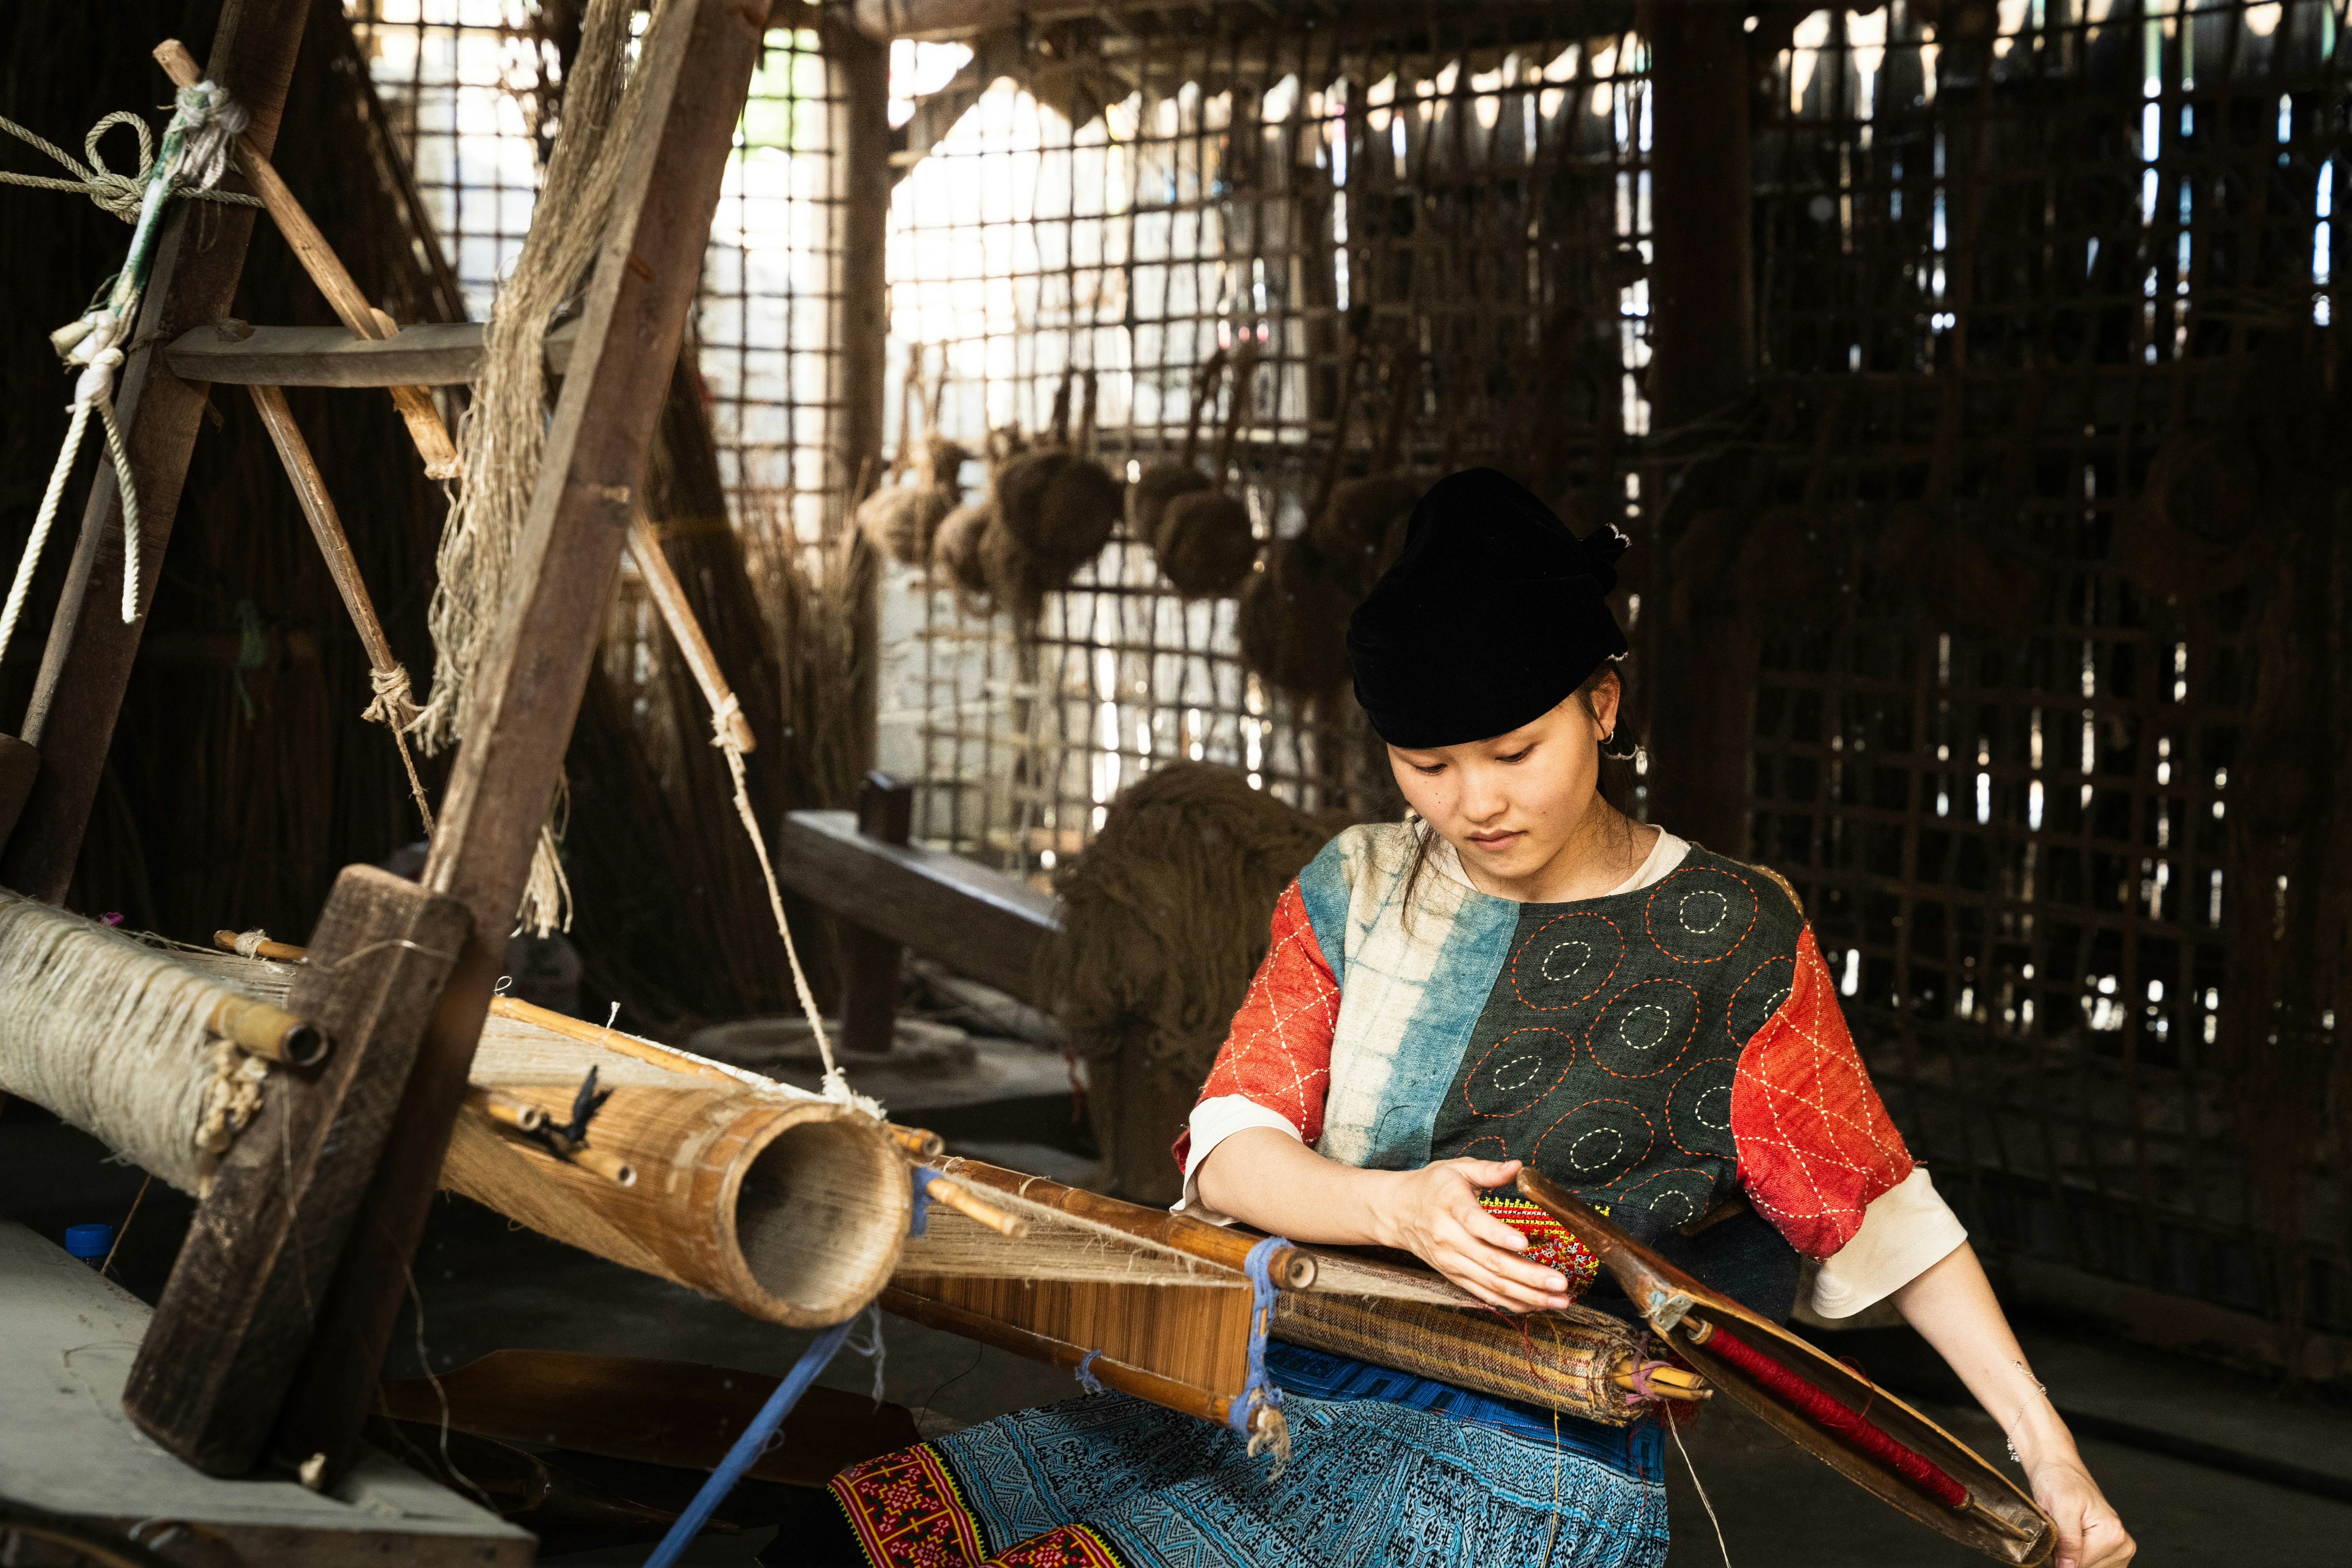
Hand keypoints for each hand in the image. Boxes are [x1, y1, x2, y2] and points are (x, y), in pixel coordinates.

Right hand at [1366, 1157, 1569, 1312]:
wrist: (1397, 1212)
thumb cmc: (1432, 1186)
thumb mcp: (1456, 1168)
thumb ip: (1488, 1170)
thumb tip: (1519, 1167)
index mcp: (1450, 1205)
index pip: (1474, 1223)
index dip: (1499, 1235)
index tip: (1524, 1243)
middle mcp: (1449, 1239)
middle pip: (1491, 1262)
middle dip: (1529, 1276)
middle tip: (1560, 1282)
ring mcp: (1451, 1262)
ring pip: (1492, 1284)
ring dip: (1527, 1295)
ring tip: (1559, 1300)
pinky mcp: (1454, 1276)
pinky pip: (1484, 1294)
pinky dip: (1511, 1303)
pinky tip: (1536, 1306)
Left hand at [2029, 1456, 2133, 1567]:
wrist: (2061, 1469)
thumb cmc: (2060, 1482)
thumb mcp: (2060, 1508)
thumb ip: (2068, 1541)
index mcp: (2112, 1534)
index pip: (2081, 1566)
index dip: (2057, 1559)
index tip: (2049, 1541)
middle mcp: (2122, 1543)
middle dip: (2064, 1557)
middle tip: (2054, 1534)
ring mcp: (2120, 1548)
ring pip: (2087, 1567)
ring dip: (2069, 1556)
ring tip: (2063, 1533)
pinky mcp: (2113, 1550)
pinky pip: (2092, 1564)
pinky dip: (2077, 1556)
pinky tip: (2071, 1539)